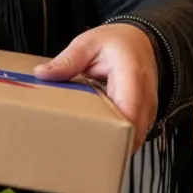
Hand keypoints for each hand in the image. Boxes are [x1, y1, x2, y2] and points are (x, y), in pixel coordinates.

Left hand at [34, 24, 158, 152]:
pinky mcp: (146, 115)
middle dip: (110, 145)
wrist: (140, 41)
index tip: (88, 141)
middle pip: (133, 133)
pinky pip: (135, 134)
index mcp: (131, 76)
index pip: (127, 114)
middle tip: (80, 151)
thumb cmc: (115, 42)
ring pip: (136, 138)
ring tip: (87, 148)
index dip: (111, 133)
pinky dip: (119, 139)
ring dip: (115, 145)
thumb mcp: (88, 44)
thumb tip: (42, 74)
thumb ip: (68, 60)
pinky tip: (99, 138)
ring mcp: (149, 108)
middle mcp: (146, 96)